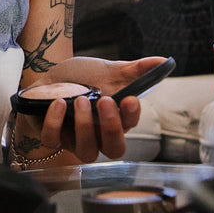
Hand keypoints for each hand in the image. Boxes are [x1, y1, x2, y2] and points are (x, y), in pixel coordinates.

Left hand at [34, 56, 165, 160]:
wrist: (50, 78)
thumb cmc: (83, 78)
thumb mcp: (108, 71)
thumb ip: (135, 70)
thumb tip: (163, 61)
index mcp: (116, 120)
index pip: (130, 126)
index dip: (131, 116)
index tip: (130, 99)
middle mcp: (98, 136)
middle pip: (114, 149)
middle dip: (111, 127)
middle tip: (105, 101)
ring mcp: (75, 140)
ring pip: (86, 151)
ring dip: (84, 126)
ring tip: (81, 99)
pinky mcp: (52, 137)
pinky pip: (53, 140)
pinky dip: (55, 122)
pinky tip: (58, 102)